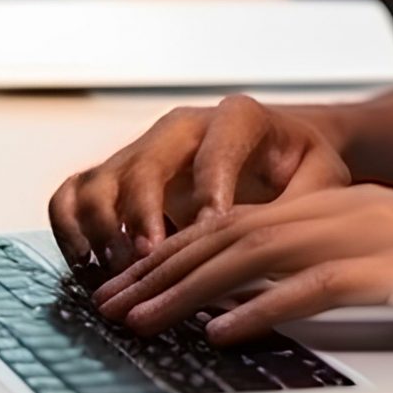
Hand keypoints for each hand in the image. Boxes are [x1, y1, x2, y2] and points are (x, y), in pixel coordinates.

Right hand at [48, 95, 353, 274]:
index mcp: (237, 118)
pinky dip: (70, 231)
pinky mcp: (116, 177)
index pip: (217, 150)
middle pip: (144, 164)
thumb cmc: (303, 164)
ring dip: (102, 230)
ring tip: (123, 274)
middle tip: (151, 258)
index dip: (211, 191)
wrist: (285, 148)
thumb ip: (304, 204)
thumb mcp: (322, 177)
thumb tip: (282, 243)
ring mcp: (143, 151)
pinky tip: (90, 267)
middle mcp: (181, 128)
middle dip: (142, 215)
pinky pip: (71, 196)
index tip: (212, 230)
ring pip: (99, 181)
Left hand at [90, 185, 392, 348]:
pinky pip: (318, 285)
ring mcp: (383, 231)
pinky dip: (263, 308)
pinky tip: (224, 332)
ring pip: (261, 253)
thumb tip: (298, 307)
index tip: (134, 288)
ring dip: (190, 290)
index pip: (249, 224)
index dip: (182, 255)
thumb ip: (363, 277)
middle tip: (109, 305)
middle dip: (162, 270)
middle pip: (238, 232)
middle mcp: (362, 206)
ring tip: (139, 320)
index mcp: (361, 205)